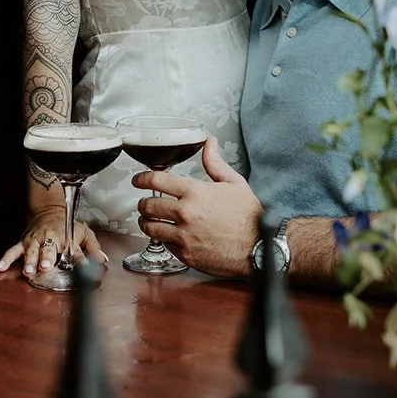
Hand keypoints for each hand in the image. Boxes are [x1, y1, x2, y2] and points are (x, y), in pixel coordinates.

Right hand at [0, 208, 107, 278]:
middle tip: (46, 266)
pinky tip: (0, 267)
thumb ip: (93, 248)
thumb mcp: (85, 233)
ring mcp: (35, 241)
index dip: (80, 260)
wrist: (49, 211)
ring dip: (29, 261)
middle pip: (49, 250)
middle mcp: (50, 240)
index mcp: (67, 240)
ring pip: (31, 251)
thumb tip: (102, 261)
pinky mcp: (24, 242)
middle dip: (47, 258)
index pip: (75, 252)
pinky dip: (6, 259)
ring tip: (27, 271)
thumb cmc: (67, 226)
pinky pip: (13, 250)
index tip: (84, 267)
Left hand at [133, 138, 260, 277]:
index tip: (137, 180)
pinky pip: (163, 244)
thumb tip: (209, 143)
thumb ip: (214, 162)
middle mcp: (186, 213)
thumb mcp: (233, 182)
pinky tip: (167, 234)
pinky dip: (162, 238)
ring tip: (149, 219)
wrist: (259, 246)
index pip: (156, 180)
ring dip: (146, 222)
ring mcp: (184, 236)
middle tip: (144, 202)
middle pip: (148, 204)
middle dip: (143, 202)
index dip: (142, 178)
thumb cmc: (248, 216)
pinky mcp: (185, 254)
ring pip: (150, 227)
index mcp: (195, 192)